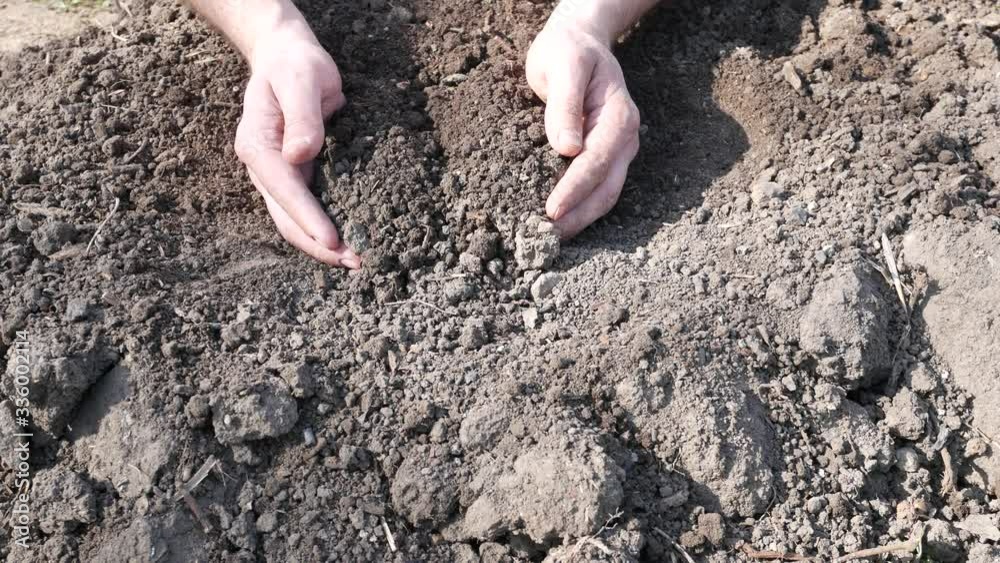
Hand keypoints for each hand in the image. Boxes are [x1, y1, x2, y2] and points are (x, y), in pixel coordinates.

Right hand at [234, 23, 360, 267]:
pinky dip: (327, 227)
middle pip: (286, 218)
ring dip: (323, 244)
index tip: (333, 240)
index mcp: (257, 146)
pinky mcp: (298, 175)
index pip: (284, 190)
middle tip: (354, 263)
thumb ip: (302, 115)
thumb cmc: (294, 64)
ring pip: (295, 220)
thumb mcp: (301, 79)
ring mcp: (279, 175)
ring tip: (356, 261)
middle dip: (317, 244)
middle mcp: (264, 167)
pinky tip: (352, 241)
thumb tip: (301, 155)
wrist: (287, 57)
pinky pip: (310, 208)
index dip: (308, 218)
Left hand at [526, 20, 640, 238]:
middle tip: (548, 239)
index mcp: (618, 116)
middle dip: (580, 216)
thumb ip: (564, 105)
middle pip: (607, 188)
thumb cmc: (568, 51)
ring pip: (606, 194)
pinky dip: (581, 208)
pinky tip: (560, 221)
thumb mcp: (563, 66)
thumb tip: (566, 148)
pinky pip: (598, 189)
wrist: (580, 43)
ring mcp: (619, 149)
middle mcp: (625, 137)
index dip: (575, 189)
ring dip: (581, 218)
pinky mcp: (606, 157)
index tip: (551, 211)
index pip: (597, 161)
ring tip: (552, 238)